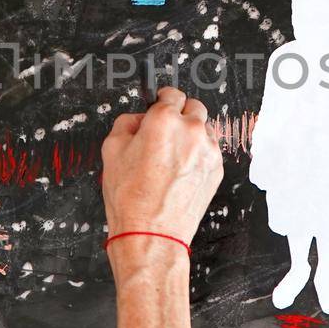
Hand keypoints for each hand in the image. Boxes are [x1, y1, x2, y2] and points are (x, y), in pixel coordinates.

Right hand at [100, 87, 223, 272]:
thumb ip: (125, 124)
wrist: (152, 233)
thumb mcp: (111, 151)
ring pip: (204, 129)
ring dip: (191, 134)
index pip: (172, 93)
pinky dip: (198, 154)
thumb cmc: (130, 197)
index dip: (162, 99)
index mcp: (164, 120)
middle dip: (180, 114)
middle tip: (165, 130)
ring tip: (172, 155)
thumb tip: (136, 120)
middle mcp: (191, 131)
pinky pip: (209, 151)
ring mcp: (208, 150)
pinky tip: (181, 170)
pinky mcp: (217, 169)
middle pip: (194, 106)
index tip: (159, 104)